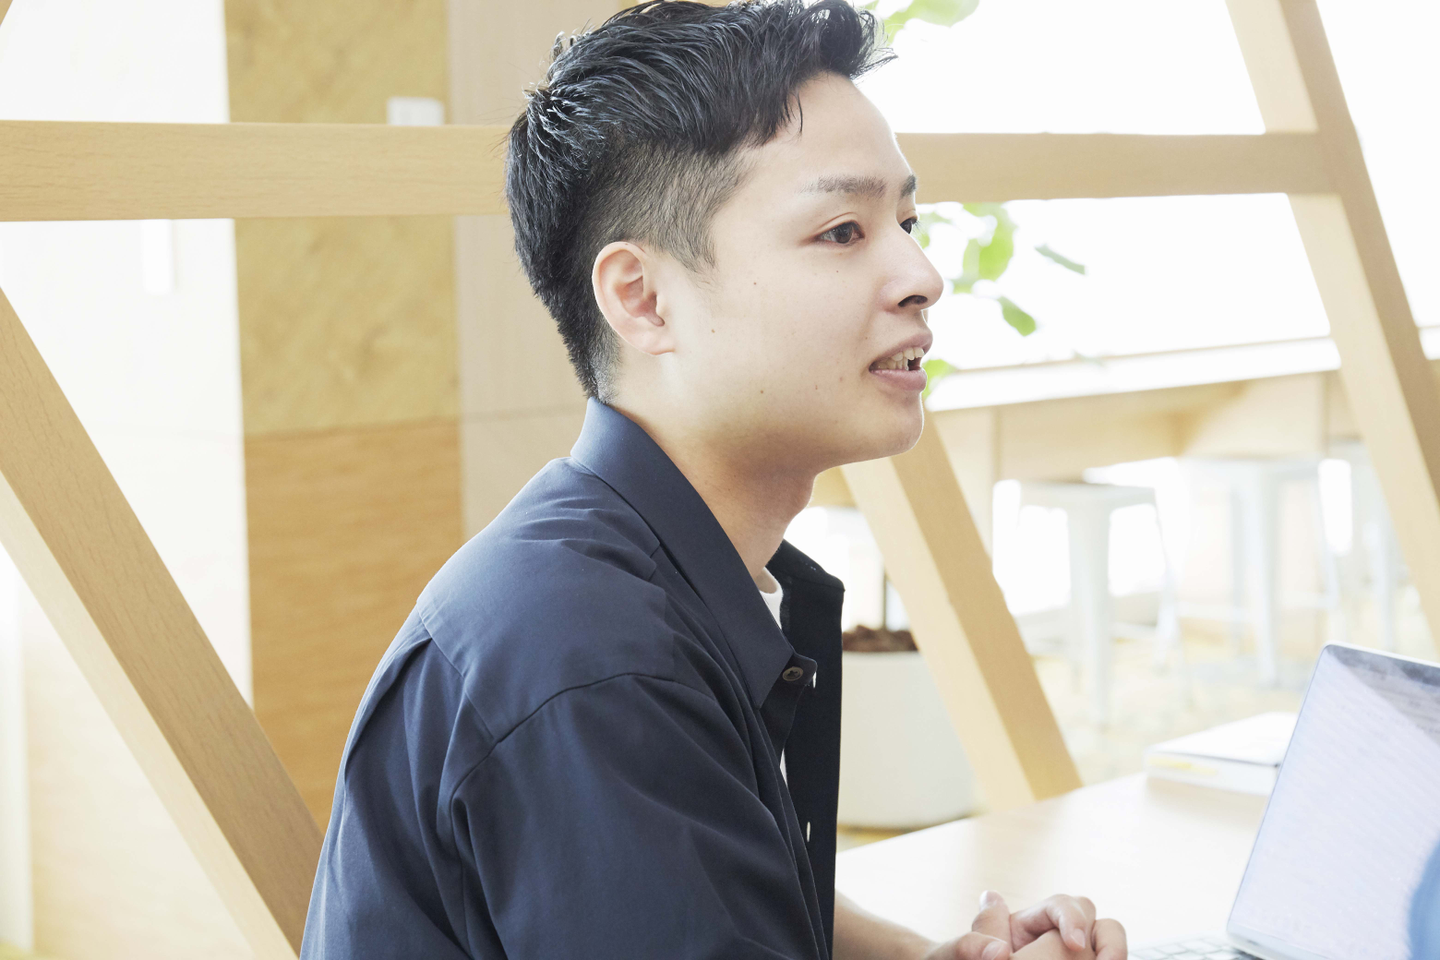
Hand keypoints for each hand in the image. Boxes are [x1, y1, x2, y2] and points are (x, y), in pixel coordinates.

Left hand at [928, 891, 1125, 959]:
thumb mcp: (958, 957)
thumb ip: (972, 939)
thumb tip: (991, 914)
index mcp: (1030, 924)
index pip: (1061, 905)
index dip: (1070, 919)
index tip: (1070, 944)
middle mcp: (1059, 938)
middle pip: (1095, 921)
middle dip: (1103, 939)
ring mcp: (1076, 957)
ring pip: (1109, 945)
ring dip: (1115, 951)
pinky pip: (1106, 959)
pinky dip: (1109, 959)